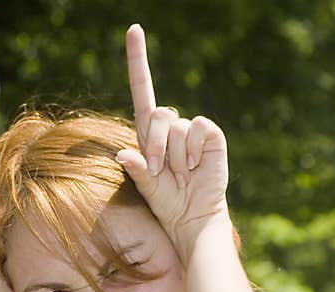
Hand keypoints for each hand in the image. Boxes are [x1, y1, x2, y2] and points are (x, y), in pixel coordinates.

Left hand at [117, 24, 230, 263]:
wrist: (192, 219)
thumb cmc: (166, 204)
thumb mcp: (146, 186)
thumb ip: (136, 169)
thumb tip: (124, 156)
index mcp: (149, 134)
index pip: (142, 91)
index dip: (137, 61)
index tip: (134, 29)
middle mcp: (170, 127)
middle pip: (156, 113)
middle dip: (154, 145)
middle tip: (162, 172)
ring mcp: (191, 131)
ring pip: (175, 125)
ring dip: (174, 156)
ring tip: (181, 175)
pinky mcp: (210, 136)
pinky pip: (197, 127)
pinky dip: (191, 149)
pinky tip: (195, 167)